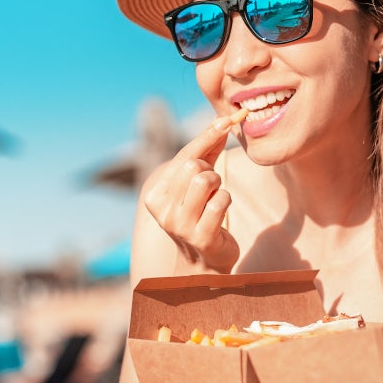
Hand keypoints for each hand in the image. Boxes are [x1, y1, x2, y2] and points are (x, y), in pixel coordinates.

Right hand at [142, 115, 239, 273]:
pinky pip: (220, 202)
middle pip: (193, 166)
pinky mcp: (200, 236)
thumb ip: (206, 153)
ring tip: (214, 198)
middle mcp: (162, 209)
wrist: (205, 262)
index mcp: (155, 194)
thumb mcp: (198, 183)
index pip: (183, 156)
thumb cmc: (202, 215)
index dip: (207, 136)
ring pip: (205, 180)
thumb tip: (221, 121)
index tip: (227, 119)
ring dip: (218, 186)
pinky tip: (219, 212)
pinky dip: (225, 201)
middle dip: (209, 170)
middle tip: (211, 186)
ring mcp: (179, 225)